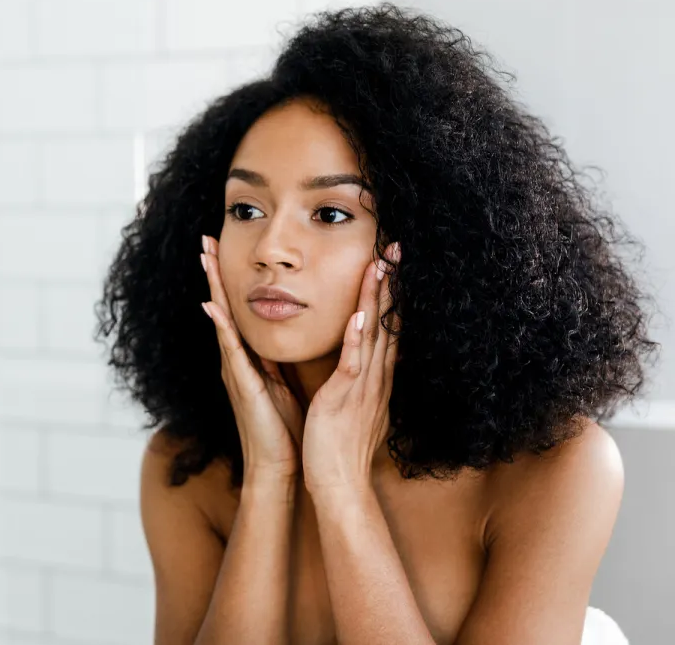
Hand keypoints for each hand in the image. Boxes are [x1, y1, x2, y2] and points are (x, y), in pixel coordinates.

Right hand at [200, 235, 302, 480]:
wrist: (279, 467)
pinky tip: (212, 307)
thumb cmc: (284, 429)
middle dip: (214, 274)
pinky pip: (231, 350)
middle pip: (222, 307)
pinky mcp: (243, 385)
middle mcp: (236, 360)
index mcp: (249, 359)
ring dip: (213, 289)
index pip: (237, 311)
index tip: (223, 248)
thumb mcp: (283, 384)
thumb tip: (284, 336)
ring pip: (222, 321)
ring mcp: (235, 371)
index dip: (229, 280)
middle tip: (204, 240)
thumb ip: (278, 360)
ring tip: (204, 259)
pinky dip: (221, 327)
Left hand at [302, 243, 401, 498]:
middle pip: (385, 322)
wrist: (339, 485)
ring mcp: (362, 387)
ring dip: (376, 299)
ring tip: (381, 265)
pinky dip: (357, 339)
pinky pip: (353, 364)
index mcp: (373, 378)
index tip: (391, 263)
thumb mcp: (353, 407)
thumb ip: (356, 382)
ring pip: (373, 334)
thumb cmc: (339, 448)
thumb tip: (358, 365)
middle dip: (390, 284)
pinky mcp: (345, 399)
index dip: (389, 294)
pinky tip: (359, 315)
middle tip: (394, 248)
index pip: (385, 327)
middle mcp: (374, 377)